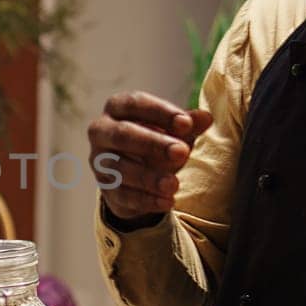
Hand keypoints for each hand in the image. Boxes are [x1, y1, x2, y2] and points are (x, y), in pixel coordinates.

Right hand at [87, 91, 212, 226]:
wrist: (136, 172)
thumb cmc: (155, 138)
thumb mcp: (173, 129)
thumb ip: (187, 123)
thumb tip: (206, 118)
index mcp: (117, 108)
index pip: (135, 104)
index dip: (160, 112)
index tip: (187, 124)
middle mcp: (102, 132)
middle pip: (122, 134)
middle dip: (153, 144)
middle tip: (181, 152)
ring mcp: (99, 161)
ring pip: (119, 168)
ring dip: (148, 178)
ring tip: (174, 184)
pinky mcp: (106, 189)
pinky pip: (122, 195)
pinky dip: (146, 200)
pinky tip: (167, 201)